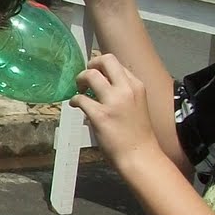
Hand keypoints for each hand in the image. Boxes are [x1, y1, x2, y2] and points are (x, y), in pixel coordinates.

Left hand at [71, 53, 160, 171]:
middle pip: (106, 60)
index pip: (116, 63)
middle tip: (85, 77)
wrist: (139, 154)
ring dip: (80, 79)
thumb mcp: (137, 103)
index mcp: (137, 85)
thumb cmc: (137, 132)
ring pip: (91, 75)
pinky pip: (80, 98)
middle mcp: (127, 89)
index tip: (95, 74)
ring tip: (80, 90)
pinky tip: (76, 105)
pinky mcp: (100, 115)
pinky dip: (74, 100)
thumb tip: (102, 84)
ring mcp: (113, 101)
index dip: (101, 66)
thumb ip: (123, 91)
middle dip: (91, 64)